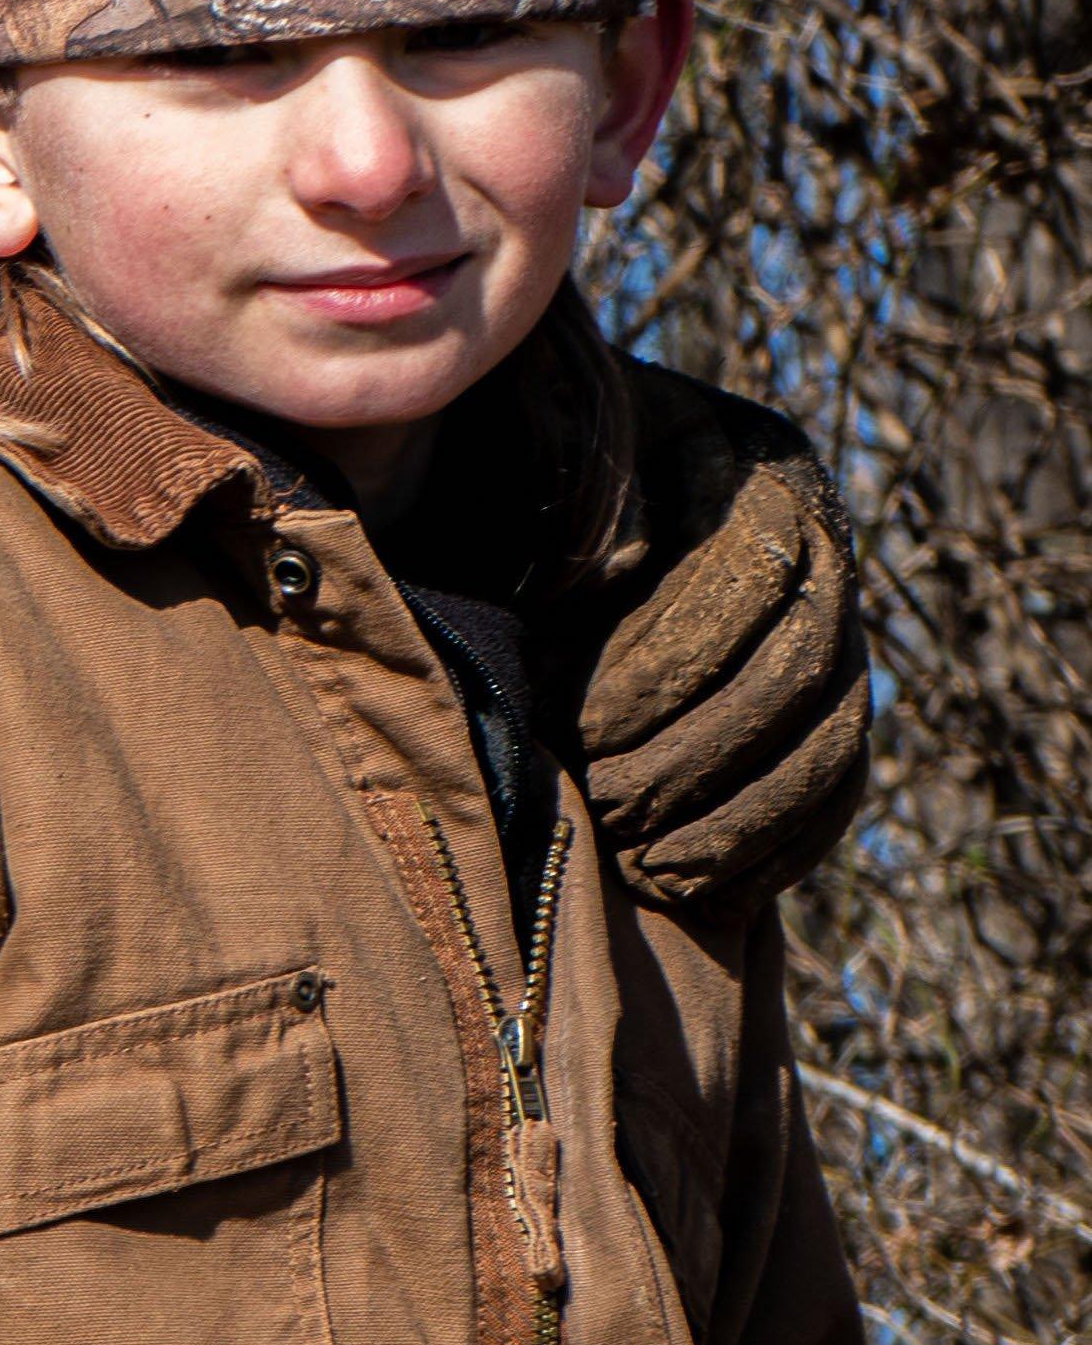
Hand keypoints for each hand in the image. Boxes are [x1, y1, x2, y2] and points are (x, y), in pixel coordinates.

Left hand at [575, 363, 867, 915]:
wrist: (525, 491)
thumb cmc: (505, 467)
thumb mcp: (520, 456)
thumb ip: (563, 492)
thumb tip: (624, 568)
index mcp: (748, 457)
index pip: (746, 576)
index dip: (662, 666)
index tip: (573, 730)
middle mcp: (814, 536)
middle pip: (796, 667)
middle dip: (694, 752)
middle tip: (604, 808)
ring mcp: (838, 622)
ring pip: (828, 737)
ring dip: (734, 812)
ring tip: (640, 859)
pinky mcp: (831, 700)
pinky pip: (838, 784)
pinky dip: (775, 844)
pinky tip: (700, 888)